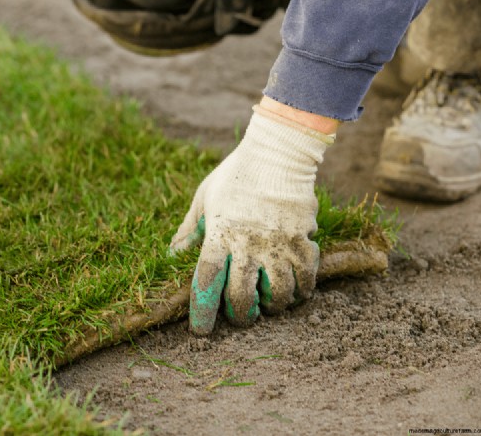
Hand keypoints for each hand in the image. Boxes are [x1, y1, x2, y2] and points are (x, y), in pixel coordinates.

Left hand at [170, 106, 333, 334]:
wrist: (278, 152)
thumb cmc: (235, 175)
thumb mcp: (203, 198)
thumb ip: (189, 230)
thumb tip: (172, 256)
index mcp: (219, 235)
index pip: (207, 281)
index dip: (202, 310)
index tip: (200, 329)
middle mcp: (248, 244)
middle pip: (242, 297)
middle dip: (241, 316)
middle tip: (242, 316)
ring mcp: (278, 244)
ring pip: (280, 294)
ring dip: (274, 305)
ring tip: (271, 302)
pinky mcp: (303, 239)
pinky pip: (307, 277)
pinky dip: (303, 290)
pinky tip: (297, 289)